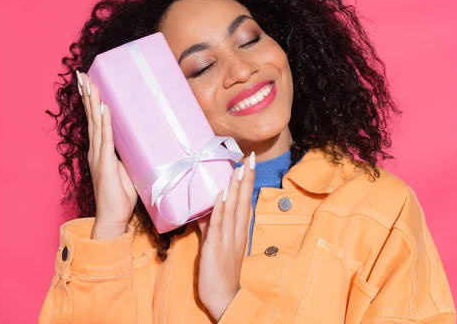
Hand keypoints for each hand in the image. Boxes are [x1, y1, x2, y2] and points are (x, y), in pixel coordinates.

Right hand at [77, 71, 137, 239]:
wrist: (112, 218)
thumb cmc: (120, 196)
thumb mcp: (128, 169)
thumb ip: (130, 155)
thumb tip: (142, 142)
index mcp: (100, 150)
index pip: (95, 121)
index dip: (91, 102)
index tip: (88, 83)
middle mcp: (96, 150)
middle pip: (91, 117)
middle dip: (87, 95)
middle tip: (82, 75)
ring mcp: (98, 156)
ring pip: (95, 123)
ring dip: (93, 102)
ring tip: (89, 83)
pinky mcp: (105, 164)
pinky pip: (105, 139)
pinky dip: (104, 123)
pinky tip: (103, 108)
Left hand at [197, 152, 254, 320]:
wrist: (223, 297)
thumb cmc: (219, 270)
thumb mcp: (215, 242)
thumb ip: (211, 223)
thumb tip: (205, 206)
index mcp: (239, 230)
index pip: (245, 201)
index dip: (247, 182)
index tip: (251, 163)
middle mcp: (237, 232)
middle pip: (242, 201)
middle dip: (245, 179)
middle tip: (250, 158)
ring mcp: (227, 239)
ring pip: (232, 209)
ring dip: (235, 188)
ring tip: (238, 169)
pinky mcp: (216, 247)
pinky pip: (218, 225)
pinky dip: (219, 209)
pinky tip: (221, 195)